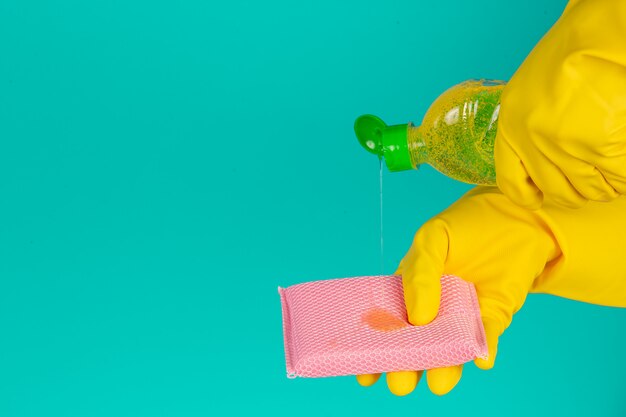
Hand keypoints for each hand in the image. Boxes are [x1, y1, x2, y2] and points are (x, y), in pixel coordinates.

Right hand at [357, 186, 559, 394]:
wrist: (516, 213)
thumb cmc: (465, 225)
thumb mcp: (432, 239)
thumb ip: (420, 275)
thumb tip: (418, 318)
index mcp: (408, 292)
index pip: (387, 325)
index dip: (374, 351)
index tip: (364, 374)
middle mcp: (433, 310)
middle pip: (416, 345)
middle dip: (406, 367)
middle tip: (402, 381)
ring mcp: (463, 316)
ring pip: (449, 349)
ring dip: (444, 367)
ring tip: (440, 382)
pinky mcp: (494, 317)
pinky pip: (487, 338)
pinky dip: (484, 349)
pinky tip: (481, 360)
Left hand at [494, 0, 625, 208]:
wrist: (601, 33)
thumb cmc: (570, 53)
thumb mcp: (530, 91)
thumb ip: (530, 127)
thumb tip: (543, 160)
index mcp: (511, 126)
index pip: (511, 182)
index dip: (527, 196)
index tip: (538, 198)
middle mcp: (532, 142)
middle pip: (558, 192)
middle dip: (578, 191)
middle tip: (591, 177)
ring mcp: (565, 147)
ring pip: (590, 191)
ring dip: (605, 184)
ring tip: (613, 163)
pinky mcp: (599, 147)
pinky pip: (617, 179)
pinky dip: (623, 175)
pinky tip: (623, 157)